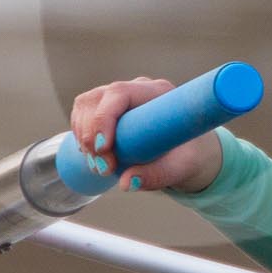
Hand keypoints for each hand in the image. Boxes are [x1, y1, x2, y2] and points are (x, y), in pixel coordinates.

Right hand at [70, 76, 223, 193]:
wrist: (189, 151)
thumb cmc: (189, 155)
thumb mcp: (180, 168)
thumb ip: (156, 176)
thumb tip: (126, 184)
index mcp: (158, 93)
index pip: (119, 92)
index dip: (104, 118)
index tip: (103, 149)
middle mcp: (136, 88)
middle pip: (96, 99)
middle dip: (91, 135)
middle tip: (103, 169)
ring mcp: (119, 95)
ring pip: (85, 106)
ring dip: (84, 138)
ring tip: (101, 166)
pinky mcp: (107, 106)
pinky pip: (83, 113)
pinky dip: (82, 136)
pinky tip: (95, 155)